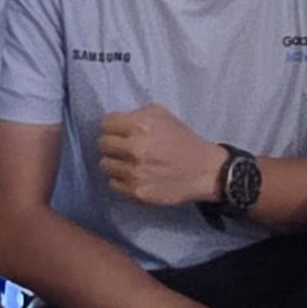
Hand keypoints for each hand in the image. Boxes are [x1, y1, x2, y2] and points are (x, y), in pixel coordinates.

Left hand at [97, 102, 227, 209]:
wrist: (203, 171)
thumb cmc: (183, 141)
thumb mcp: (163, 116)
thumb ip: (137, 115)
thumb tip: (117, 123)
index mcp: (140, 126)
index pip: (106, 124)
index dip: (112, 127)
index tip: (118, 132)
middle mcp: (134, 149)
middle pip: (102, 144)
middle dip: (112, 144)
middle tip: (122, 148)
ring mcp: (134, 173)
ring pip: (105, 165)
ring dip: (115, 163)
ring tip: (129, 163)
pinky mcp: (136, 192)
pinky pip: (113, 183)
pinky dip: (121, 180)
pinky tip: (134, 176)